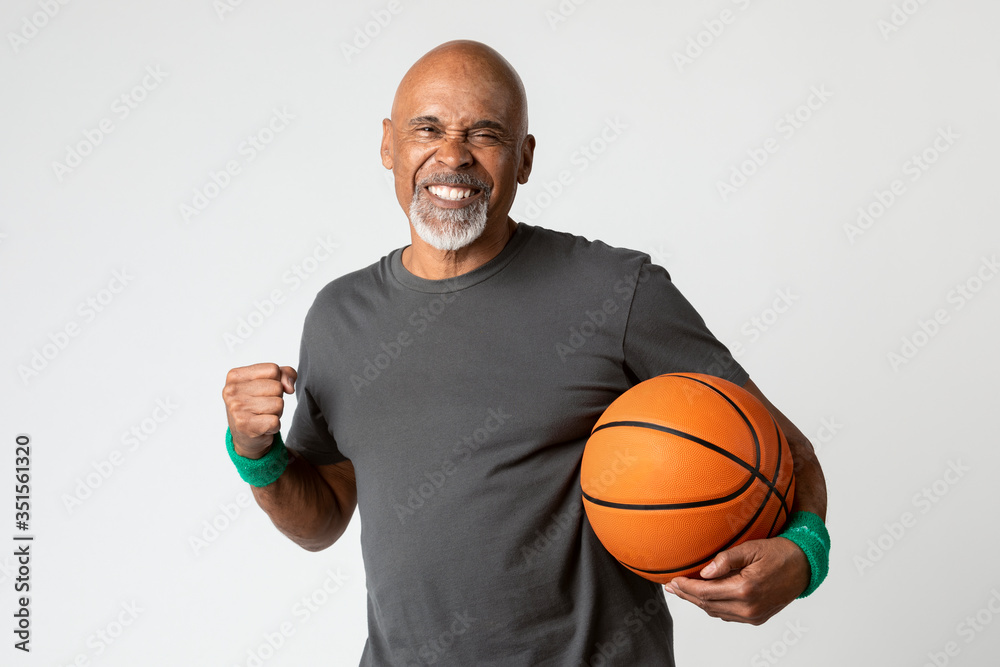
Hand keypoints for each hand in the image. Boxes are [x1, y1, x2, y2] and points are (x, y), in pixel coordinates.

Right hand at [222, 363, 296, 458]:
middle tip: (263, 406)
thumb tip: (289, 387)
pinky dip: (274, 426)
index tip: (265, 391)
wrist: (245, 436)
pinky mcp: (244, 425)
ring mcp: (236, 408)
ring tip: (262, 416)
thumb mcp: (268, 382)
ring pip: (278, 404)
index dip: (277, 381)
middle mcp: (232, 391)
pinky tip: (262, 426)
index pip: (273, 369)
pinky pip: (275, 421)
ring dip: (276, 412)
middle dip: (276, 398)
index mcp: (235, 376)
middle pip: (277, 387)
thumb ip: (285, 373)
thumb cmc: (256, 405)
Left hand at [662, 537, 808, 624]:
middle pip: (707, 605)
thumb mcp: (751, 548)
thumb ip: (725, 560)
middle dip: (687, 595)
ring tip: (683, 591)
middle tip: (672, 587)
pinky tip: (705, 596)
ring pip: (716, 612)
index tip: (673, 581)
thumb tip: (704, 572)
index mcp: (745, 589)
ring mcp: (753, 616)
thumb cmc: (778, 552)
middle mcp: (749, 607)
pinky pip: (728, 615)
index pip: (706, 592)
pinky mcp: (757, 618)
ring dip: (698, 602)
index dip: (686, 587)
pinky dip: (713, 606)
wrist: (804, 566)